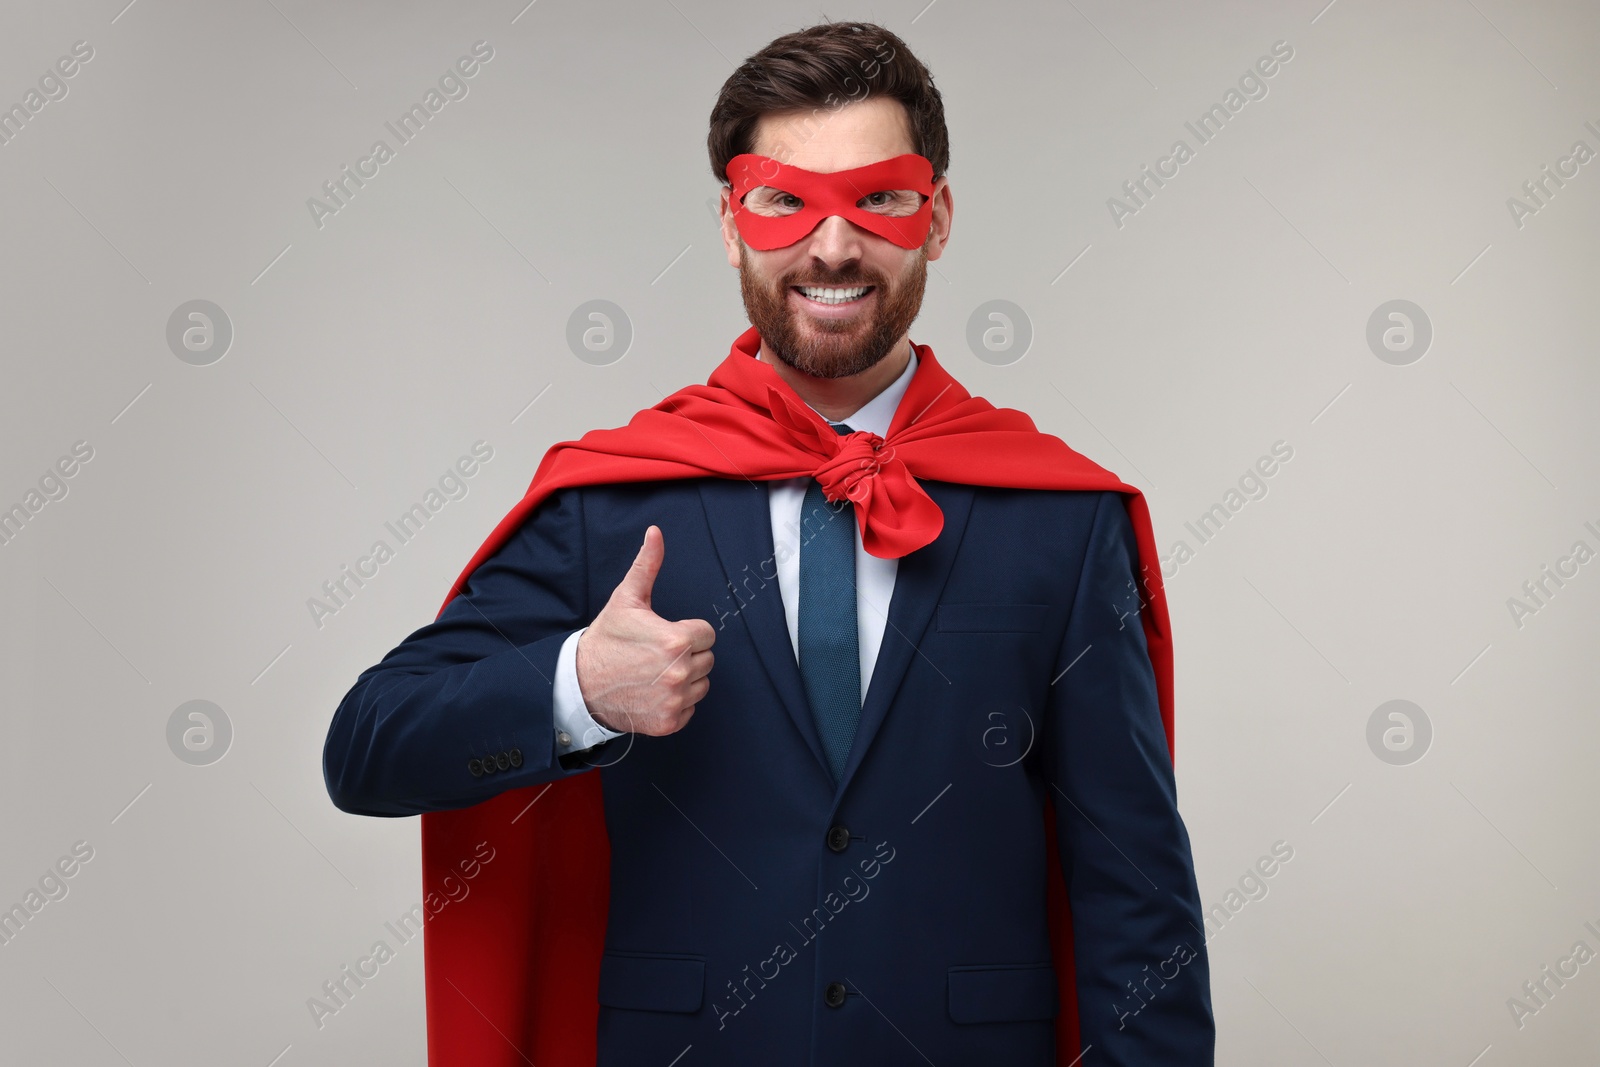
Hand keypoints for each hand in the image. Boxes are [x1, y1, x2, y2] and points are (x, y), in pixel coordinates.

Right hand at [575, 525, 715, 735]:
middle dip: (687, 654)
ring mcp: (675, 700)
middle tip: (656, 654)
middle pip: (707, 659)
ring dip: (684, 679)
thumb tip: (655, 532)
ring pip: (701, 685)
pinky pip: (690, 709)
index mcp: (677, 640)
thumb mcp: (626, 599)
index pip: (707, 634)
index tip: (663, 635)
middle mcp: (680, 672)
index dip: (687, 631)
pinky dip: (676, 703)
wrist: (581, 683)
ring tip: (654, 672)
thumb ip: (647, 565)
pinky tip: (653, 692)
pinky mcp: (669, 722)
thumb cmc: (607, 639)